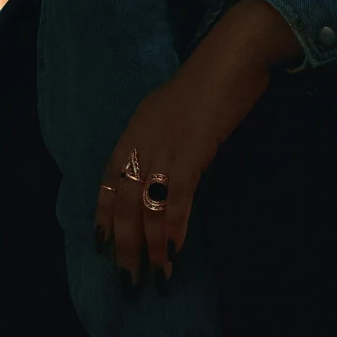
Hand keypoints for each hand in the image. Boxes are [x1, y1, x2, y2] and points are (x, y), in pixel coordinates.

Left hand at [97, 0, 300, 283]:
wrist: (233, 56)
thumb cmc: (211, 80)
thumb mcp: (175, 111)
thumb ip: (164, 138)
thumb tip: (166, 170)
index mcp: (133, 131)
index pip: (108, 183)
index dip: (104, 218)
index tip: (103, 248)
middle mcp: (140, 142)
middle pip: (123, 204)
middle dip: (125, 246)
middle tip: (127, 280)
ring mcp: (164, 148)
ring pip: (147, 208)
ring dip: (150, 248)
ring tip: (155, 279)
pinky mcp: (191, 153)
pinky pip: (177, 200)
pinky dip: (175, 229)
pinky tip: (175, 253)